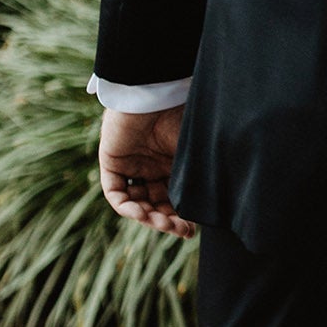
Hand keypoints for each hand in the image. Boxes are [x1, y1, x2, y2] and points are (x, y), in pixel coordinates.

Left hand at [98, 107, 194, 237]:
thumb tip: (214, 212)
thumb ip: (200, 181)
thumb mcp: (195, 155)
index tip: (191, 232)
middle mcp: (150, 166)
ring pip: (136, 202)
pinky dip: (127, 206)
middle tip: (179, 231)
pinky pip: (115, 193)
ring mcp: (130, 165)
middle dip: (166, 221)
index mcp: (171, 163)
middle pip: (155, 204)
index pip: (173, 198)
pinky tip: (142, 213)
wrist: (157, 94)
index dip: (180, 218)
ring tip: (162, 223)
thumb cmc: (182, 118)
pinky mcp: (111, 162)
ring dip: (148, 217)